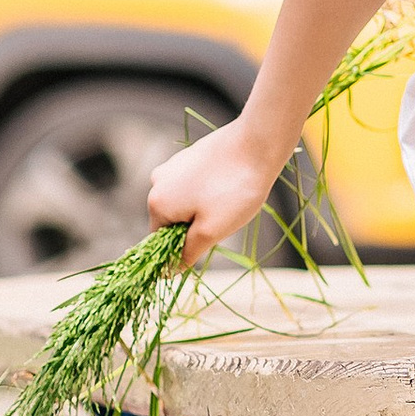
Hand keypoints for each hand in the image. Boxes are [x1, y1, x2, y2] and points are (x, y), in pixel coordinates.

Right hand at [146, 120, 286, 266]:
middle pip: (172, 220)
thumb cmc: (234, 191)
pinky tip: (229, 184)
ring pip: (185, 202)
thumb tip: (168, 271)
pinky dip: (210, 191)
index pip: (160, 241)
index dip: (184, 246)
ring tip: (230, 199)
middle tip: (224, 217)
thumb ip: (186, 253)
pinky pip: (194, 184)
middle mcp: (157, 182)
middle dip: (196, 225)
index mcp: (156, 203)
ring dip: (205, 208)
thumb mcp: (210, 231)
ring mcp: (173, 166)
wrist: (258, 144)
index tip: (211, 237)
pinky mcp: (190, 155)